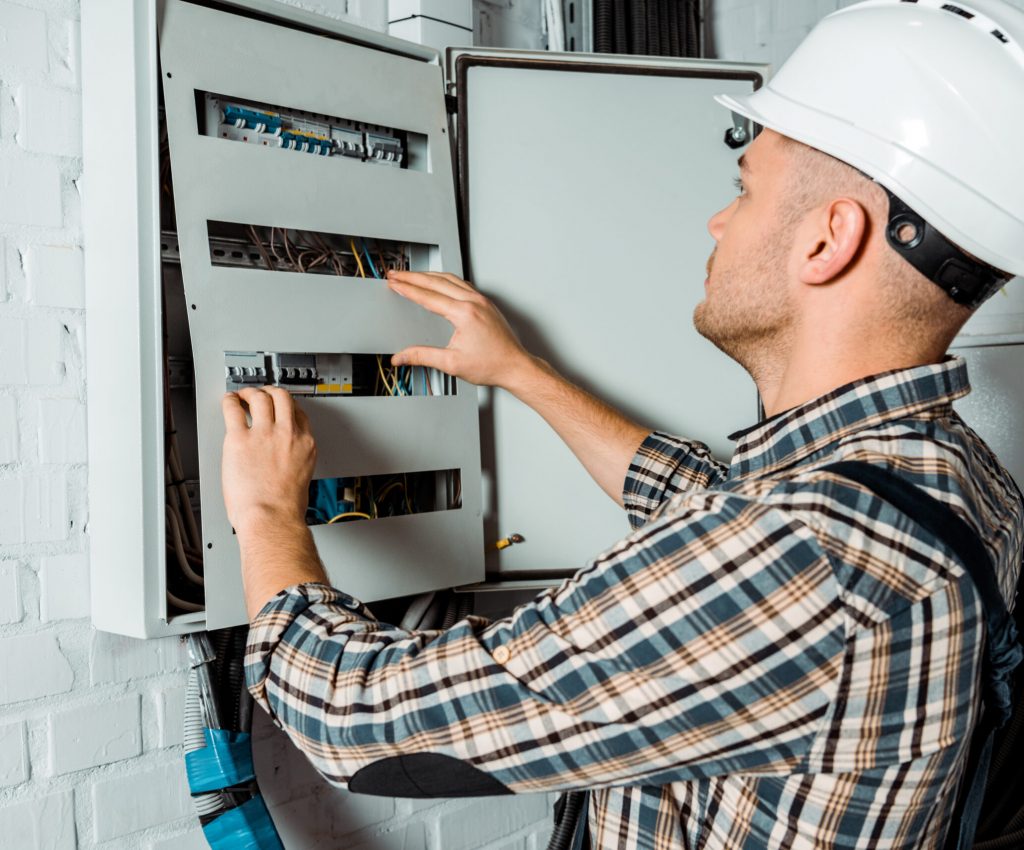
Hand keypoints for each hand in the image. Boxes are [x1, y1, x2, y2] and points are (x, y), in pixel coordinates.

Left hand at [221, 387, 316, 534]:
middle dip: (271, 392)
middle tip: (262, 394)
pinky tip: (228, 401)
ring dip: (251, 393)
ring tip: (243, 396)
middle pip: (282, 398)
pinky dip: (230, 401)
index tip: (280, 407)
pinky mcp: (239, 440)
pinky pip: (233, 409)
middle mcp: (287, 434)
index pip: (299, 413)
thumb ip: (294, 460)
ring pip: (260, 398)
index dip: (287, 406)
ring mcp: (264, 435)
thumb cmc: (284, 508)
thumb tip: (282, 458)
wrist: (272, 518)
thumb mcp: (302, 477)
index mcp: (305, 445)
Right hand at [386, 270, 533, 389]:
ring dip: (429, 275)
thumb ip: (422, 357)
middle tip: (396, 274)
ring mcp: (482, 301)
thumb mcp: (451, 363)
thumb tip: (402, 357)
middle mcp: (474, 302)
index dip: (407, 289)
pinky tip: (440, 281)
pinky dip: (446, 279)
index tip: (394, 283)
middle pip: (436, 282)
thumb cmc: (491, 365)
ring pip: (450, 279)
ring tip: (412, 274)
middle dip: (413, 276)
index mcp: (464, 313)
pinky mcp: (486, 304)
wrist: (515, 366)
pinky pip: (462, 284)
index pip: (428, 296)